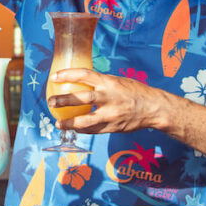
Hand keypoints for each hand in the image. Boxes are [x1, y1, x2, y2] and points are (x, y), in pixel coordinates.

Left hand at [48, 68, 165, 134]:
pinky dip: (83, 130)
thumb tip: (82, 82)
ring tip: (58, 123)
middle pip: (81, 99)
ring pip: (84, 121)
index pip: (84, 75)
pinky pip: (94, 130)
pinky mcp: (113, 128)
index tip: (53, 77)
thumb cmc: (135, 91)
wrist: (154, 108)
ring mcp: (111, 115)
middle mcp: (108, 98)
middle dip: (63, 101)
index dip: (67, 75)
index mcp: (109, 82)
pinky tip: (74, 129)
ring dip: (69, 122)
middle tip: (51, 102)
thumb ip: (101, 83)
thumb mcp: (118, 81)